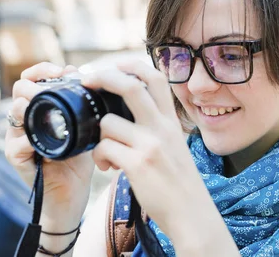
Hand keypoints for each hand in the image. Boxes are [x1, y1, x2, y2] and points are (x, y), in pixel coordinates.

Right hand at [5, 62, 94, 227]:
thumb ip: (80, 103)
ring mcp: (16, 137)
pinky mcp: (15, 157)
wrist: (72, 194)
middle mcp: (24, 119)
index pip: (31, 78)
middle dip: (36, 83)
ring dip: (32, 105)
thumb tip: (80, 74)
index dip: (43, 69)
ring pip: (15, 111)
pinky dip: (33, 137)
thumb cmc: (78, 158)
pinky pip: (18, 142)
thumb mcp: (84, 127)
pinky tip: (52, 137)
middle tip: (56, 86)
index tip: (61, 70)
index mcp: (39, 109)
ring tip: (51, 109)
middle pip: (19, 89)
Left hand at [84, 60, 234, 252]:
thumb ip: (155, 126)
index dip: (132, 65)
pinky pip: (104, 149)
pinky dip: (100, 158)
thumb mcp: (174, 144)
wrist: (192, 213)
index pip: (155, 77)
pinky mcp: (137, 164)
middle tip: (87, 80)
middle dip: (103, 76)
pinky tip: (108, 168)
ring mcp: (150, 145)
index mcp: (170, 120)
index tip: (113, 66)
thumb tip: (123, 114)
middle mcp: (162, 127)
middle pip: (131, 86)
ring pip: (108, 122)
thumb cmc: (178, 181)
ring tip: (104, 153)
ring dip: (98, 136)